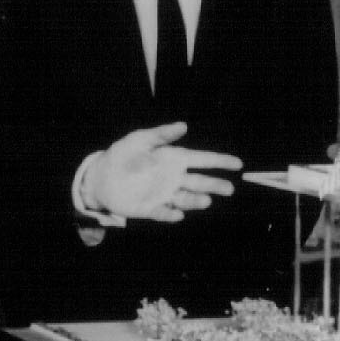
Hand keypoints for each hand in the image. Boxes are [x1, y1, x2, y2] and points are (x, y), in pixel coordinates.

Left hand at [91, 122, 242, 222]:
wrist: (101, 177)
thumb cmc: (122, 154)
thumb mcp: (140, 139)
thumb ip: (161, 134)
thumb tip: (184, 126)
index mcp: (174, 159)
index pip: (202, 160)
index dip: (220, 161)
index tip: (237, 164)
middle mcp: (173, 178)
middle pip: (200, 182)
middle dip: (215, 185)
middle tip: (229, 189)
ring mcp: (163, 194)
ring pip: (186, 199)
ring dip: (196, 201)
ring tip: (206, 201)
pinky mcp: (150, 208)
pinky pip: (164, 213)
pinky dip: (170, 214)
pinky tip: (177, 214)